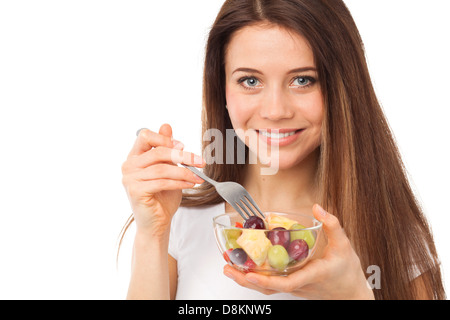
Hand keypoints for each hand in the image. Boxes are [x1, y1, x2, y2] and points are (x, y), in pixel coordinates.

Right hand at [121, 124, 204, 237]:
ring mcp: (130, 179)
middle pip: (158, 152)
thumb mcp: (167, 169)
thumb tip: (166, 126)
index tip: (183, 146)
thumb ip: (166, 149)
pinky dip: (179, 183)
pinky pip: (162, 182)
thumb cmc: (162, 196)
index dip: (165, 139)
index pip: (145, 135)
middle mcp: (129, 165)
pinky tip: (190, 184)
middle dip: (183, 156)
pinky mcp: (136, 191)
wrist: (157, 222)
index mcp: (134, 157)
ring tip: (198, 177)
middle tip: (200, 162)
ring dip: (184, 173)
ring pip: (162, 168)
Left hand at [223, 204, 374, 299]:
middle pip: (268, 288)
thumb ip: (332, 225)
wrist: (351, 294)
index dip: (267, 280)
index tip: (250, 274)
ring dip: (246, 280)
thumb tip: (318, 207)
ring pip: (266, 288)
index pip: (286, 283)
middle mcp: (299, 285)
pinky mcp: (291, 287)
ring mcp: (294, 288)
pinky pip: (270, 285)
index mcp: (311, 276)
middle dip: (245, 279)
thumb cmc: (348, 272)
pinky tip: (244, 268)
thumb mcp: (344, 246)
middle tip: (227, 268)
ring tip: (228, 268)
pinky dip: (255, 278)